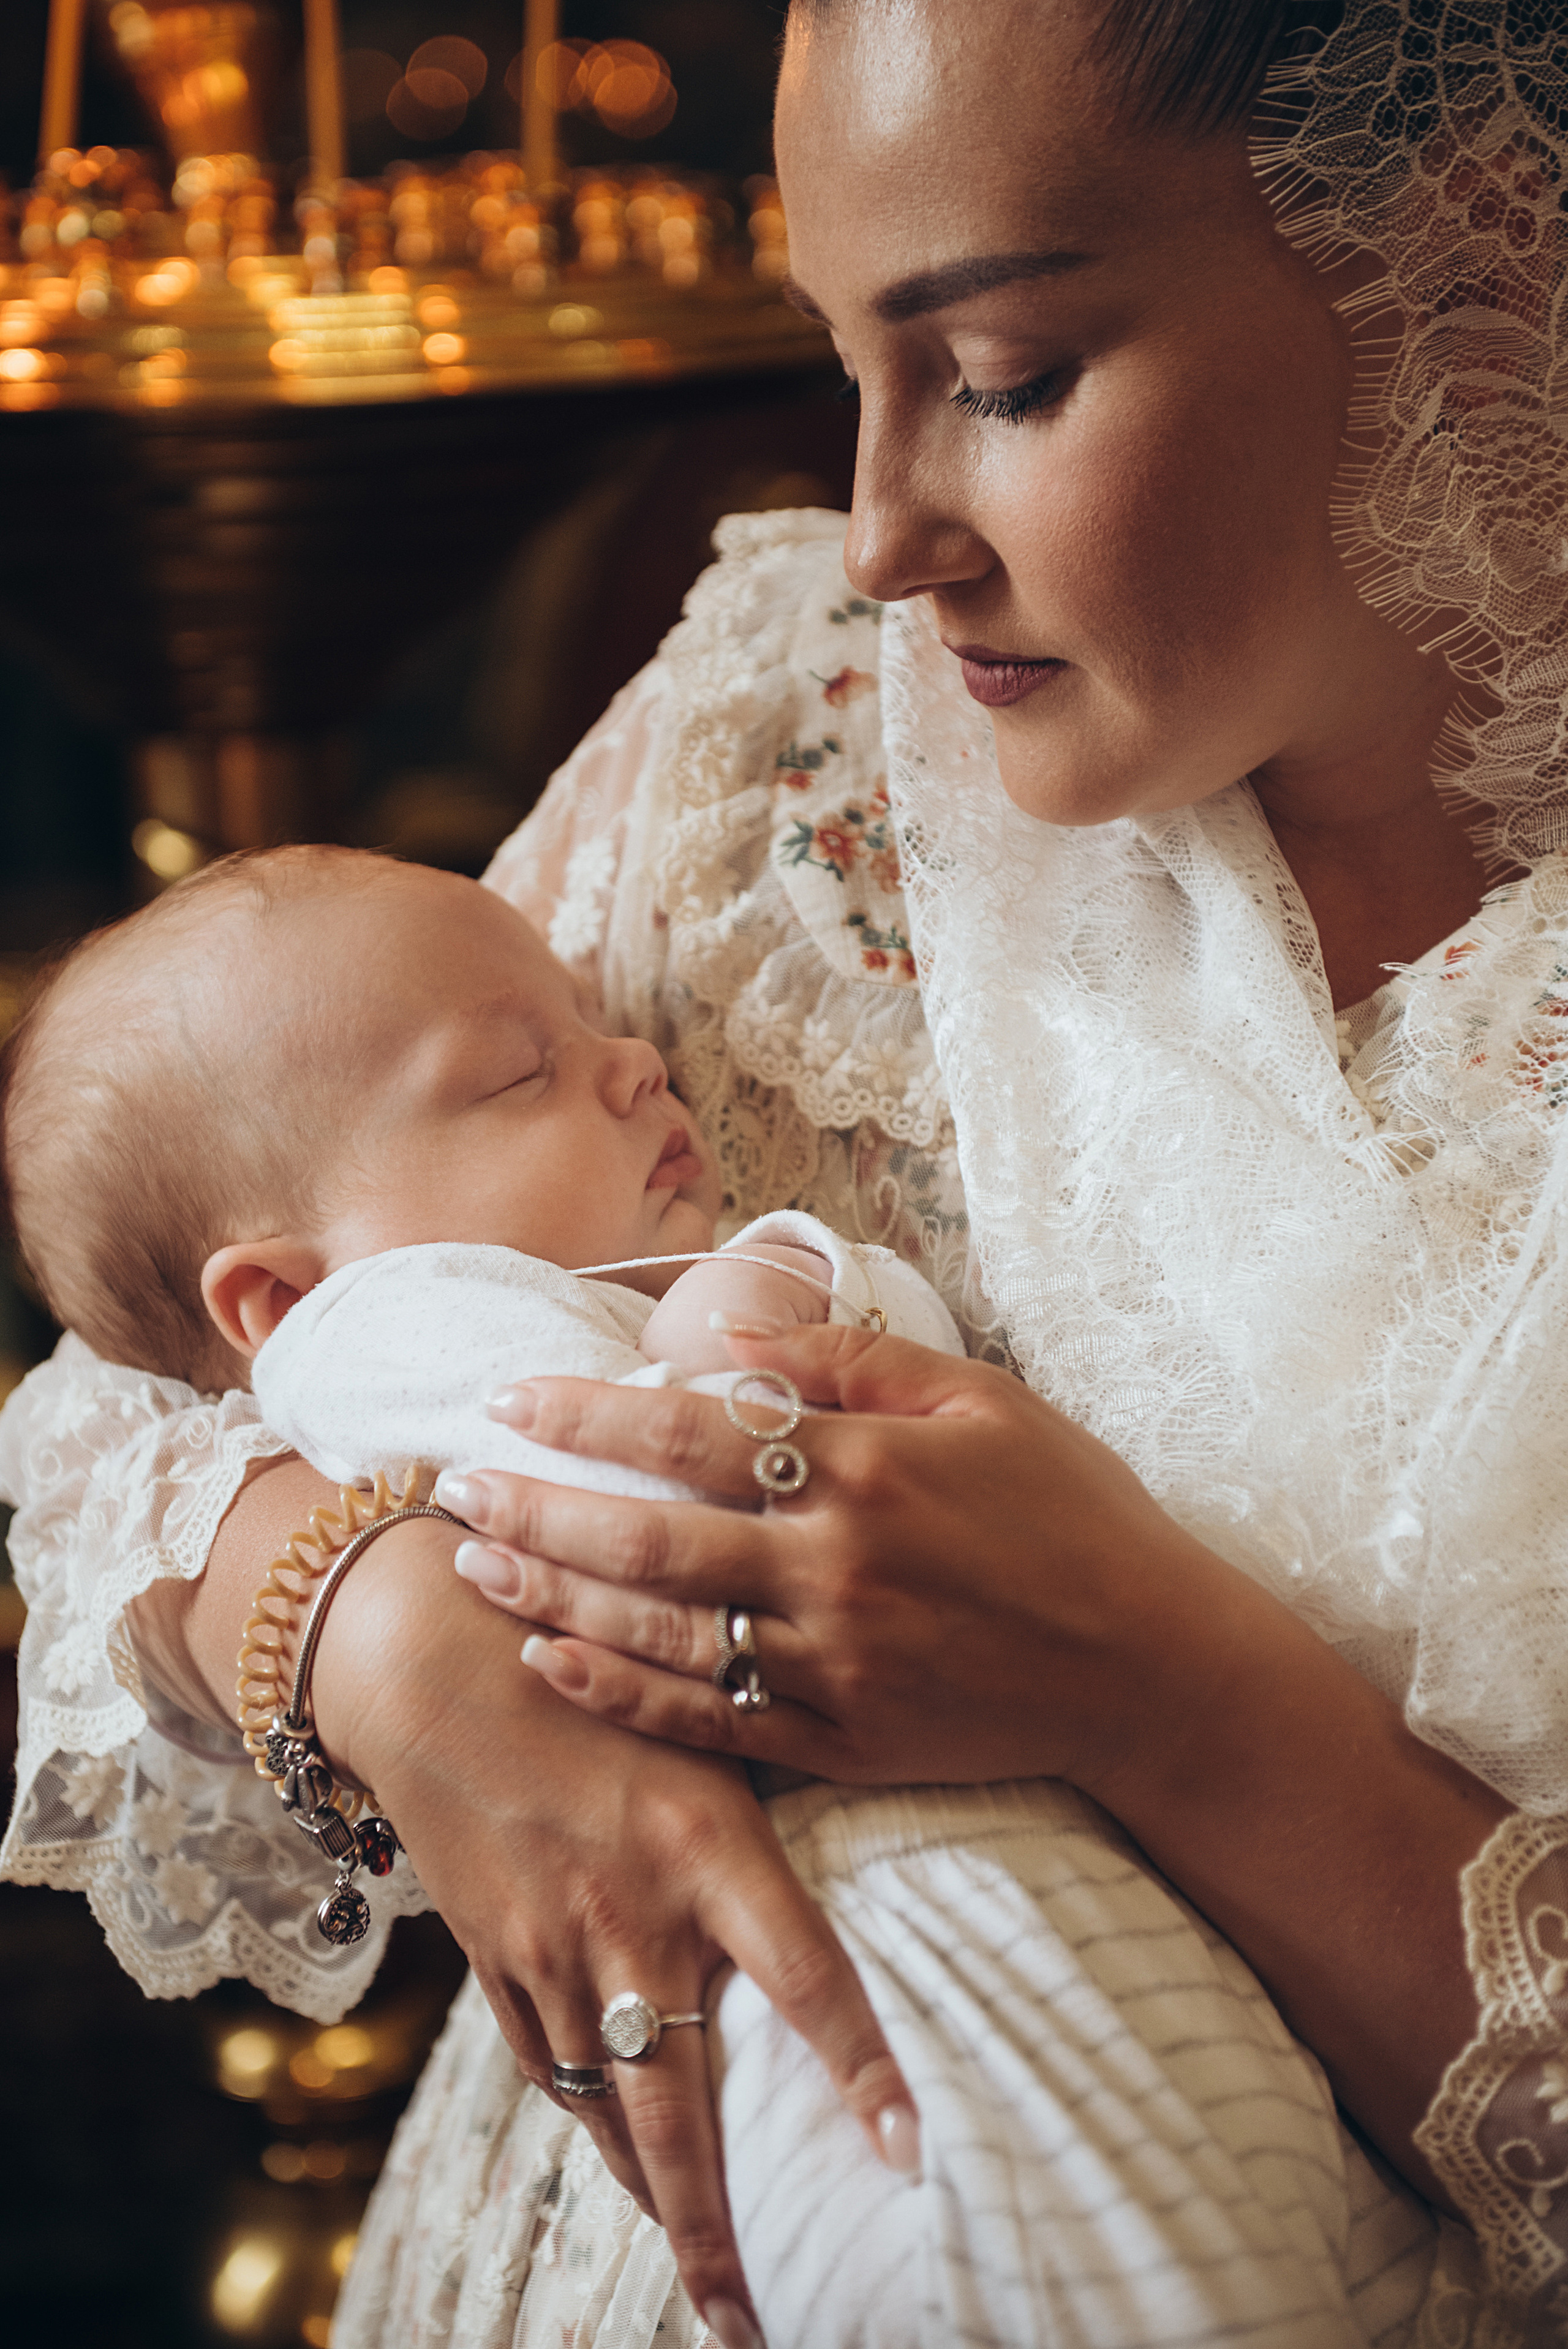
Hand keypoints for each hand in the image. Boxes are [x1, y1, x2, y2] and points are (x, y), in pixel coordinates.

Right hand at [308, 1519, 919, 2348]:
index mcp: (706, 1844)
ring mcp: (551, 1949)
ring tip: (715, 2285)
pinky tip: (633, 2176)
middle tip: (761, 2322)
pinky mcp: (495, 1960)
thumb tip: (866, 1879)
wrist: (425, 1662)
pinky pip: (551, 2075)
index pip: (808, 1976)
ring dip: (661, 2203)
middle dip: (718, 2232)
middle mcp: (630, 1914)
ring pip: (611, 2115)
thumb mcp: (701, 1723)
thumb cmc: (594, 1672)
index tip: (914, 2155)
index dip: (865, 2069)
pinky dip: (595, 2135)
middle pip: (680, 2109)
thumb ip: (767, 1811)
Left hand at [441, 1326, 1245, 1798]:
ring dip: (552, 1596)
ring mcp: (836, 1665)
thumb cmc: (1071, 1512)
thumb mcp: (982, 1401)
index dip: (587, 1413)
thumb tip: (739, 1332)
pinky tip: (551, 1662)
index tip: (510, 1399)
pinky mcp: (844, 1742)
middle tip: (453, 1485)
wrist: (1152, 1668)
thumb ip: (855, 1363)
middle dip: (538, 1506)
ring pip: (657, 1633)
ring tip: (473, 1562)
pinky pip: (706, 1721)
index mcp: (867, 1469)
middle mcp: (837, 1567)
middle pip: (646, 1537)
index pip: (689, 1430)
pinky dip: (620, 1694)